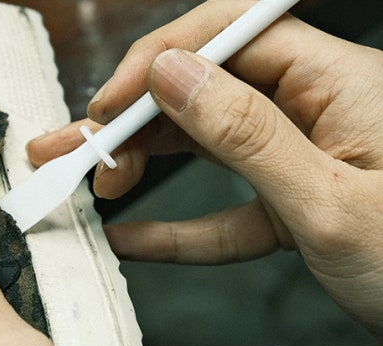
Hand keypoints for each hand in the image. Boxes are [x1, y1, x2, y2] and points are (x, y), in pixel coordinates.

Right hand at [27, 0, 382, 335]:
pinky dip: (178, 228)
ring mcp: (303, 161)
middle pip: (206, 93)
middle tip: (74, 149)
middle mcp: (318, 111)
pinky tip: (132, 238)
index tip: (109, 104)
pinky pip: (225, 212)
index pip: (233, 38)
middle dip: (133, 120)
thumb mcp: (329, 202)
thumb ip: (246, 136)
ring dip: (143, 167)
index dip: (161, 62)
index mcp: (339, 84)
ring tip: (88, 183)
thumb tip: (174, 76)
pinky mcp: (294, 208)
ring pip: (206, 149)